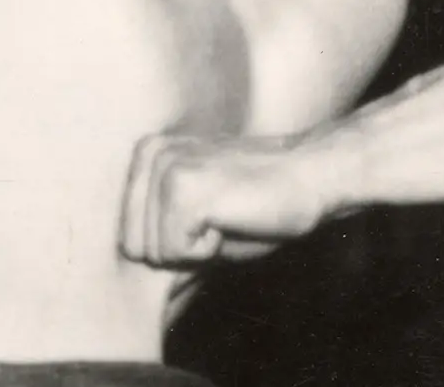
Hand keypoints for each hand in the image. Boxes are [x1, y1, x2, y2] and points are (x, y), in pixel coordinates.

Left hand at [118, 131, 335, 266]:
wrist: (314, 178)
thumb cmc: (261, 206)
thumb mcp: (199, 223)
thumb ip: (162, 241)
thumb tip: (134, 291)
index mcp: (147, 154)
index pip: (129, 239)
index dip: (174, 248)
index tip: (210, 219)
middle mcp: (149, 153)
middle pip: (134, 248)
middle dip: (180, 250)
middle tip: (220, 219)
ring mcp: (164, 167)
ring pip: (153, 254)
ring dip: (196, 248)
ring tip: (227, 216)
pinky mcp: (182, 188)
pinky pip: (174, 253)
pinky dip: (208, 250)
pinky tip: (232, 219)